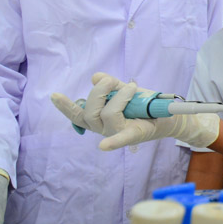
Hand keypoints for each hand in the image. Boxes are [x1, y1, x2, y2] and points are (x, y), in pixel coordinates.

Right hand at [51, 72, 220, 150]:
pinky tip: (103, 146)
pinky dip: (113, 142)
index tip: (54, 95)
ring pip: (107, 114)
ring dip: (120, 95)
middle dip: (100, 90)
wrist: (168, 114)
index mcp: (99, 119)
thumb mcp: (124, 90)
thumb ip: (111, 85)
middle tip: (114, 82)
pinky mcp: (134, 135)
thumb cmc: (142, 104)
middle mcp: (104, 128)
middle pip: (90, 110)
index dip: (65, 107)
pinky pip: (121, 138)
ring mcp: (117, 133)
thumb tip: (96, 77)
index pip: (78, 115)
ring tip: (132, 89)